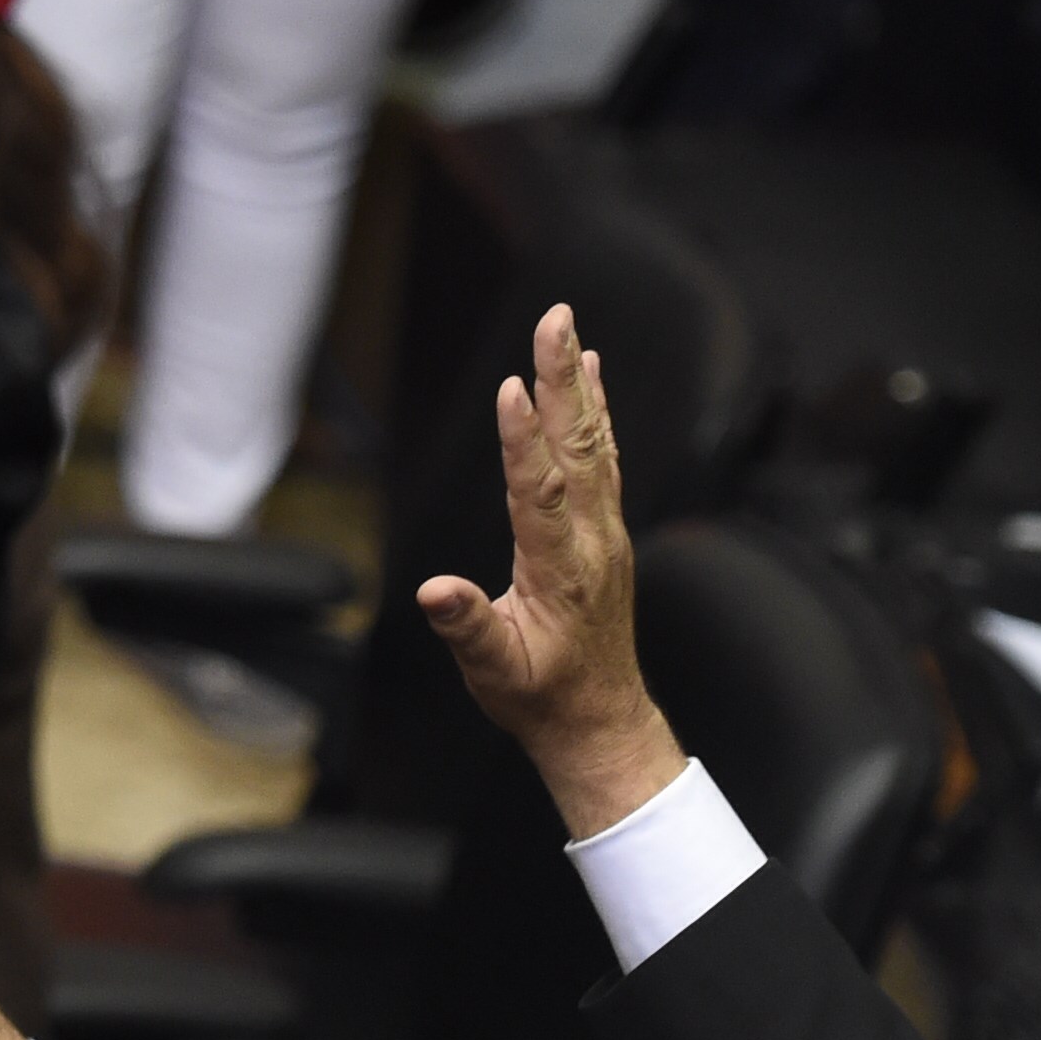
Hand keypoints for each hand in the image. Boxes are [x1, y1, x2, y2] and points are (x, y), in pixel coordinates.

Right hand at [415, 302, 684, 836]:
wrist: (599, 718)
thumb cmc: (540, 695)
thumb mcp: (495, 672)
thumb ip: (469, 627)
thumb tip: (434, 591)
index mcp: (560, 569)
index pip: (539, 491)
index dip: (523, 439)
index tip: (511, 386)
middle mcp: (591, 540)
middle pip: (576, 447)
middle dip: (562, 380)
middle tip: (556, 321)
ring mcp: (605, 533)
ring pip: (594, 445)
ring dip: (581, 385)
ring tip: (570, 334)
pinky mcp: (606, 532)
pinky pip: (603, 459)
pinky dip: (596, 414)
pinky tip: (591, 382)